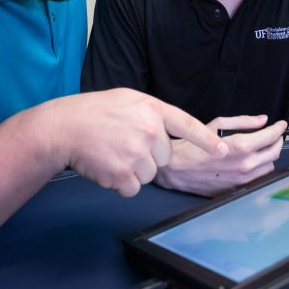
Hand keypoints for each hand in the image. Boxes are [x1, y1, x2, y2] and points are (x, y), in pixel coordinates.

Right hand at [45, 89, 227, 197]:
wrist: (64, 127)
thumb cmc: (94, 112)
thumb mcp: (128, 100)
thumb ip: (152, 114)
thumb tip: (167, 132)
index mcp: (152, 109)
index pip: (188, 125)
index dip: (207, 140)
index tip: (223, 150)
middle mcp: (149, 131)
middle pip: (165, 157)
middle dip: (148, 156)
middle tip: (124, 143)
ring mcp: (137, 153)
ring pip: (149, 174)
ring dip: (133, 170)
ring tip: (112, 152)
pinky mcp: (123, 174)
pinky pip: (133, 188)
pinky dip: (120, 182)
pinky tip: (106, 165)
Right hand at [155, 115, 286, 196]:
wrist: (177, 168)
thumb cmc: (193, 144)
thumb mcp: (218, 124)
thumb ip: (244, 122)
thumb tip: (262, 120)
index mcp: (241, 147)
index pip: (271, 137)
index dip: (279, 129)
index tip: (281, 125)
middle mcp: (245, 165)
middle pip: (275, 153)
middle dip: (277, 141)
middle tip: (274, 135)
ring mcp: (242, 180)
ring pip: (269, 167)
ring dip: (268, 156)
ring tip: (260, 148)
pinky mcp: (237, 188)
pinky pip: (257, 179)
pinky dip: (259, 169)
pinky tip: (250, 161)